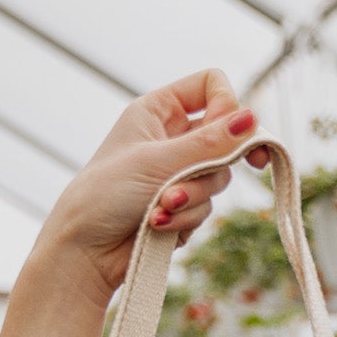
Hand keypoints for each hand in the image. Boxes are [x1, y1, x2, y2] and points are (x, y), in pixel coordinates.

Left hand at [36, 68, 269, 306]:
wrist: (83, 251)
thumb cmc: (106, 195)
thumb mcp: (159, 163)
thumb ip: (209, 144)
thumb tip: (253, 121)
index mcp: (158, 110)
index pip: (211, 85)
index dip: (226, 106)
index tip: (230, 133)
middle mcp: (170, 137)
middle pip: (223, 138)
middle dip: (207, 167)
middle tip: (194, 180)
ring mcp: (177, 174)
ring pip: (217, 179)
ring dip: (192, 200)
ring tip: (159, 211)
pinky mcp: (180, 207)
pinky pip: (204, 209)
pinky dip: (185, 220)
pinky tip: (156, 227)